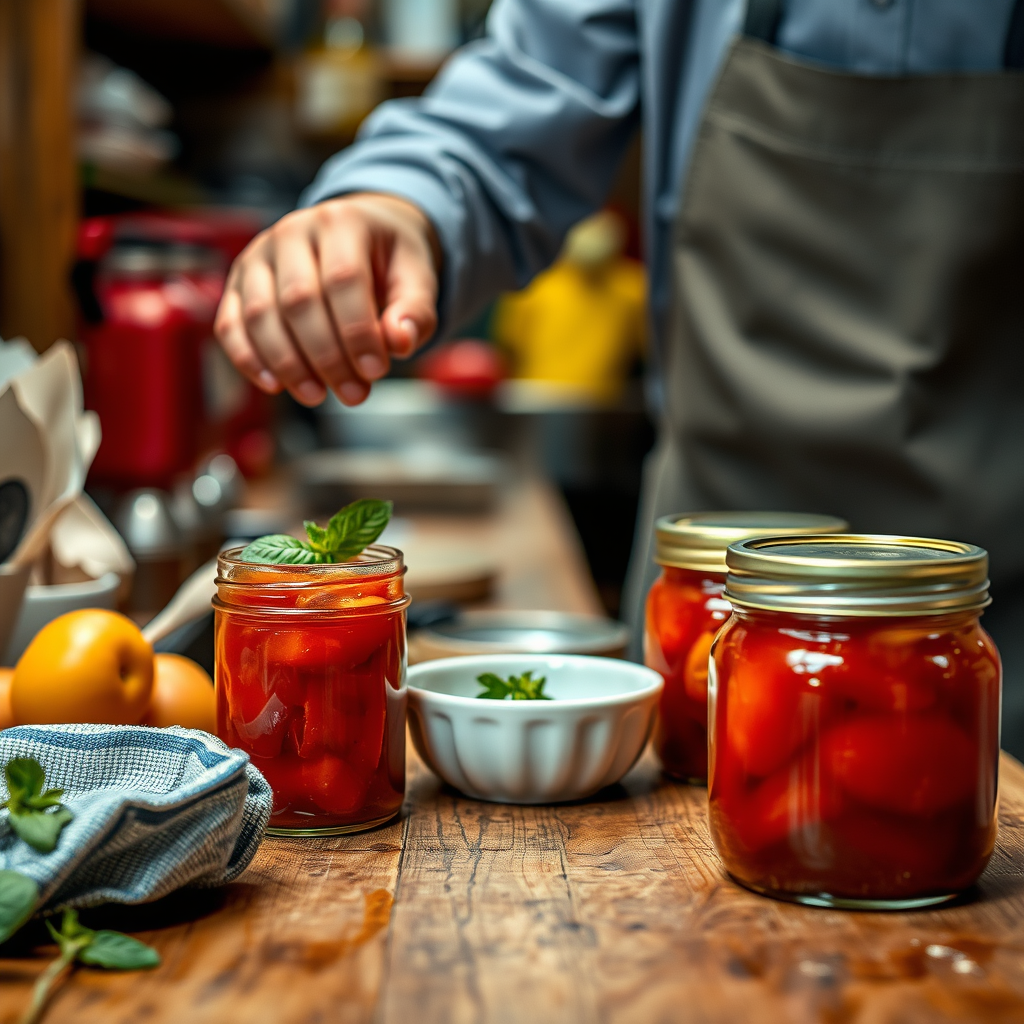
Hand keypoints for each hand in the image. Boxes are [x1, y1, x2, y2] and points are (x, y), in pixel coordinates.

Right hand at [214, 193, 440, 406]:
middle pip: (299, 300)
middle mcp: (292, 232)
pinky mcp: (239, 282)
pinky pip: (230, 323)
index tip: (376, 371)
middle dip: (326, 357)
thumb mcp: (417, 277)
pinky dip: (248, 359)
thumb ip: (415, 310)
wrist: (360, 231)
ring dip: (288, 364)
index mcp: (341, 222)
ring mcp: (259, 255)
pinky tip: (275, 386)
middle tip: (354, 394)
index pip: (343, 279)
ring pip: (260, 315)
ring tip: (318, 395)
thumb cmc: (388, 259)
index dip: (358, 331)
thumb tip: (400, 341)